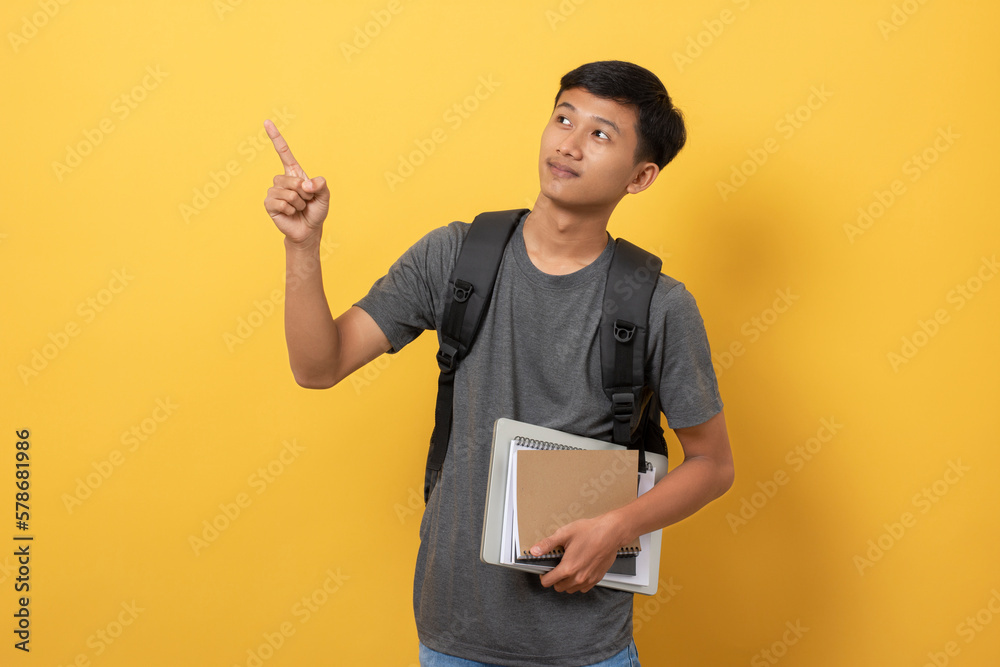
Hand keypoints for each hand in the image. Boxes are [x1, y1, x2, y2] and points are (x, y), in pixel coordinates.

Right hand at [262, 119, 329, 245]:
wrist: (308, 230)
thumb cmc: (316, 211)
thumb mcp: (324, 196)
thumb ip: (320, 185)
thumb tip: (305, 184)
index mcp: (294, 173)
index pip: (284, 153)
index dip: (276, 138)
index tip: (267, 122)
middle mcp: (282, 180)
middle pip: (290, 179)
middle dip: (303, 193)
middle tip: (306, 201)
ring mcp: (274, 192)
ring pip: (287, 192)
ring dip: (298, 203)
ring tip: (299, 208)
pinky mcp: (269, 204)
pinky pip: (280, 203)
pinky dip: (290, 210)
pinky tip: (291, 213)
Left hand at [531, 514, 628, 593]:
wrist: (611, 533)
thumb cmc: (590, 531)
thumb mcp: (564, 534)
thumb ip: (547, 544)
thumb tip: (534, 551)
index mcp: (568, 568)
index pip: (548, 582)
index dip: (543, 576)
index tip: (544, 571)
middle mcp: (578, 577)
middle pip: (558, 587)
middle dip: (554, 579)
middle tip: (556, 567)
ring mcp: (588, 579)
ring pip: (570, 589)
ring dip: (566, 582)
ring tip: (568, 568)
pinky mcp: (597, 578)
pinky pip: (583, 588)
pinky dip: (578, 583)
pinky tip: (579, 571)